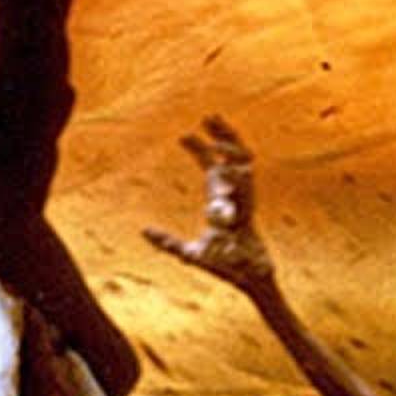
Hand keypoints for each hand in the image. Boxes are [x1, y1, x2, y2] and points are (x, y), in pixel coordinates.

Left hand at [142, 116, 275, 295]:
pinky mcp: (251, 213)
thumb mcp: (190, 254)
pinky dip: (238, 174)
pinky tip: (229, 160)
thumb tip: (144, 231)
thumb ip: (167, 242)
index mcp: (220, 200)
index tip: (183, 136)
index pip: (211, 167)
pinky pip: (246, 188)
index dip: (200, 149)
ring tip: (217, 129)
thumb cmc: (224, 267)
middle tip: (208, 116)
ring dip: (229, 146)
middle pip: (230, 157)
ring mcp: (245, 202)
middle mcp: (235, 196)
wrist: (247, 279)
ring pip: (241, 165)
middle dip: (221, 135)